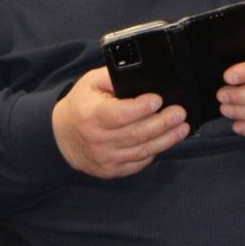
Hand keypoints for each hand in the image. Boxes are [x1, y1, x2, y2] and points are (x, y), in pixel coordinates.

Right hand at [52, 66, 189, 178]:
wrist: (62, 136)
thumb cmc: (81, 105)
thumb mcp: (90, 83)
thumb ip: (113, 77)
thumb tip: (141, 74)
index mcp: (91, 115)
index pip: (120, 114)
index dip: (141, 108)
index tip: (158, 99)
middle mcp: (98, 140)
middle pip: (136, 133)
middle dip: (163, 123)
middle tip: (180, 113)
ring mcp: (105, 159)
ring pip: (142, 150)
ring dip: (166, 139)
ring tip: (182, 127)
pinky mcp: (112, 170)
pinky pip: (139, 163)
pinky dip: (155, 151)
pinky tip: (166, 140)